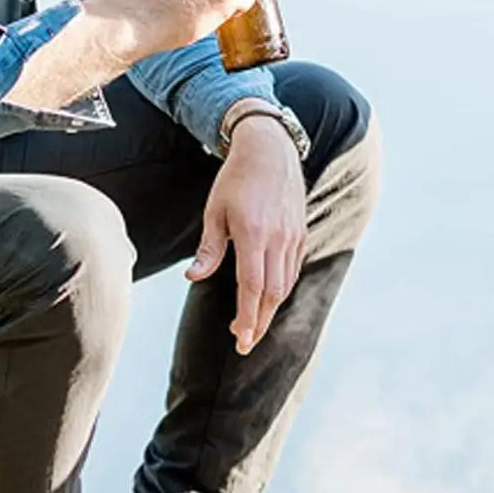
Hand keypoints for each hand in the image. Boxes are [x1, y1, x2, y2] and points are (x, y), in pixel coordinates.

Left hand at [187, 116, 306, 353]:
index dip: (248, 317)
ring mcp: (293, 237)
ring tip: (253, 324)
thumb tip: (193, 278)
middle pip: (273, 293)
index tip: (241, 340)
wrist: (270, 149)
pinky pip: (293, 269)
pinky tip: (267, 297)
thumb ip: (209, 249)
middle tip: (245, 343)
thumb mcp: (215, 211)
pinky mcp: (301, 233)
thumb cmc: (235, 179)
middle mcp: (278, 239)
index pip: (252, 287)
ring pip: (285, 284)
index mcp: (254, 235)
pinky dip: (280, 288)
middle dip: (259, 322)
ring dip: (270, 308)